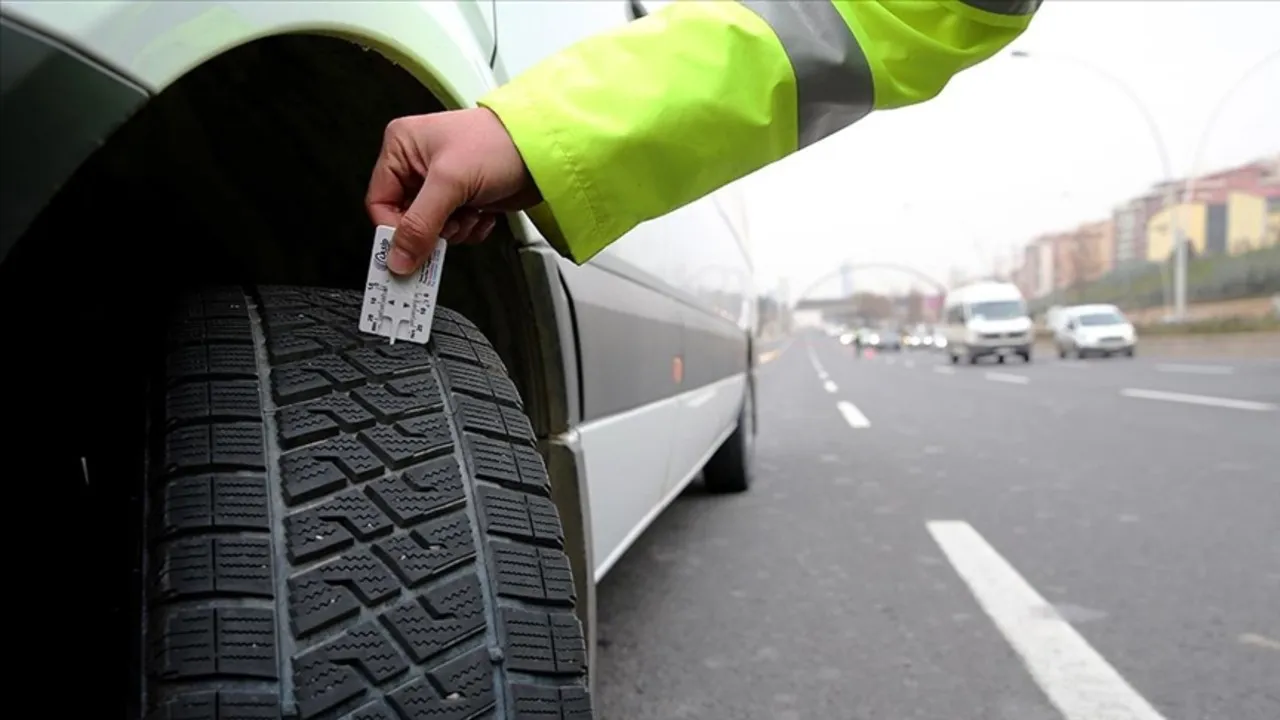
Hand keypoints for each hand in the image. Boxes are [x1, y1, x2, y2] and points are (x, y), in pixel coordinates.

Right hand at [365, 108, 541, 274]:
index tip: (409, 250)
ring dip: (455, 229)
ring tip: (471, 211)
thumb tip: (398, 257)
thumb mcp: (450, 182)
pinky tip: (483, 212)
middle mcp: (418, 164)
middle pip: (406, 219)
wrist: (545, 150)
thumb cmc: (499, 144)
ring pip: (431, 229)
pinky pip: (455, 229)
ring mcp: (443, 182)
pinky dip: (470, 228)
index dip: (394, 228)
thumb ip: (420, 224)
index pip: (379, 201)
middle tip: (449, 227)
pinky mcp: (464, 198)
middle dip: (431, 229)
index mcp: (402, 147)